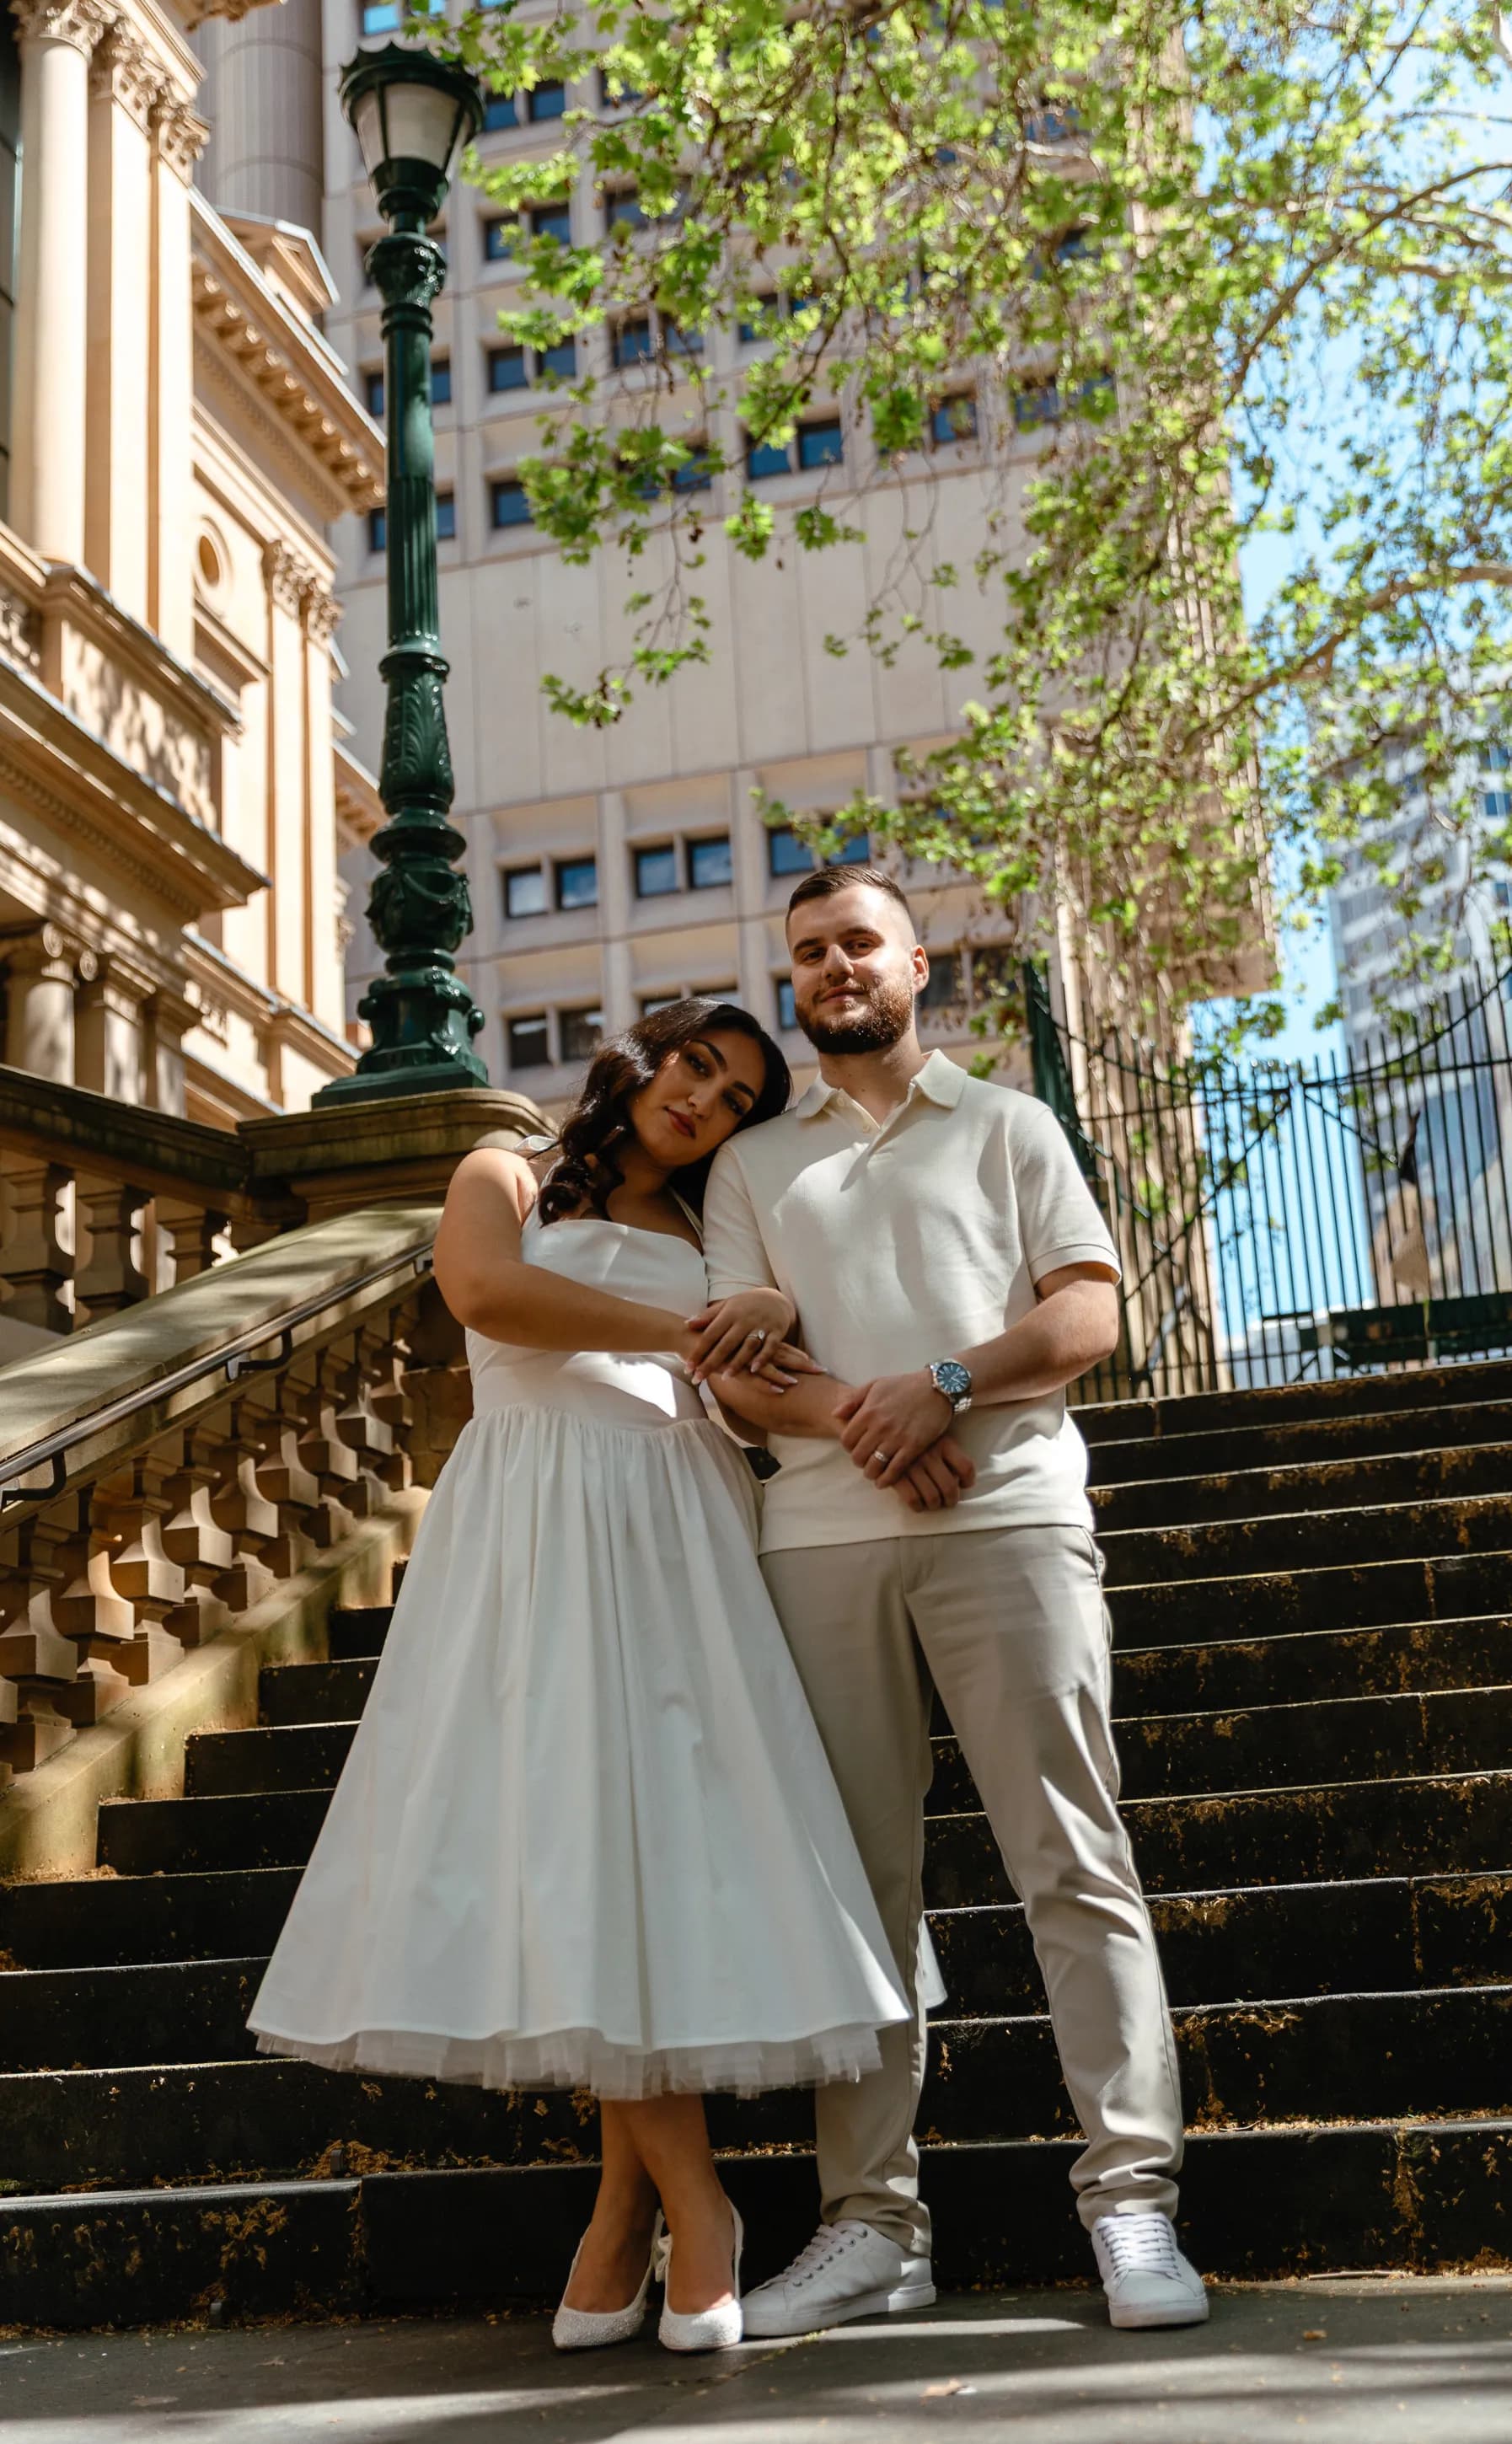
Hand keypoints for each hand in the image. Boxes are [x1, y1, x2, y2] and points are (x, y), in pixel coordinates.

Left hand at [685, 1289, 797, 1383]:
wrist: (775, 1298)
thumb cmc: (745, 1305)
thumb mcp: (726, 1305)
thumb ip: (708, 1316)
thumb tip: (687, 1324)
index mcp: (729, 1313)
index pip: (710, 1334)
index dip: (698, 1351)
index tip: (688, 1367)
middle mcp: (745, 1320)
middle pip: (726, 1344)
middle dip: (711, 1362)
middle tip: (699, 1378)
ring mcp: (761, 1326)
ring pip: (747, 1346)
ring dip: (737, 1362)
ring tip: (725, 1377)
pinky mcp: (777, 1332)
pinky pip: (770, 1347)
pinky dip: (762, 1358)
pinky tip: (753, 1370)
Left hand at [835, 1371, 956, 1485]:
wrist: (937, 1388)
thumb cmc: (905, 1385)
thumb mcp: (876, 1385)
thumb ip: (853, 1400)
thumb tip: (835, 1414)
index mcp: (868, 1411)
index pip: (847, 1439)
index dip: (848, 1447)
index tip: (855, 1448)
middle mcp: (879, 1427)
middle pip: (858, 1456)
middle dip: (859, 1461)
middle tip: (864, 1461)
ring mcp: (896, 1438)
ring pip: (874, 1466)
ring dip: (871, 1473)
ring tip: (873, 1473)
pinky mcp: (913, 1447)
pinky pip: (894, 1470)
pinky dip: (886, 1479)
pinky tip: (884, 1482)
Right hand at [891, 1436, 976, 1512]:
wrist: (885, 1427)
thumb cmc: (912, 1432)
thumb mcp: (933, 1433)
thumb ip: (947, 1451)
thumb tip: (959, 1479)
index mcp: (943, 1443)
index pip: (966, 1467)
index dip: (968, 1481)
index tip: (964, 1485)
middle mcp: (930, 1455)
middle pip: (949, 1487)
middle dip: (951, 1499)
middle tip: (948, 1501)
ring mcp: (913, 1466)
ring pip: (932, 1497)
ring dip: (935, 1505)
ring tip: (933, 1504)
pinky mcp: (896, 1475)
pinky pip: (913, 1499)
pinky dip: (917, 1506)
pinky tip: (918, 1504)